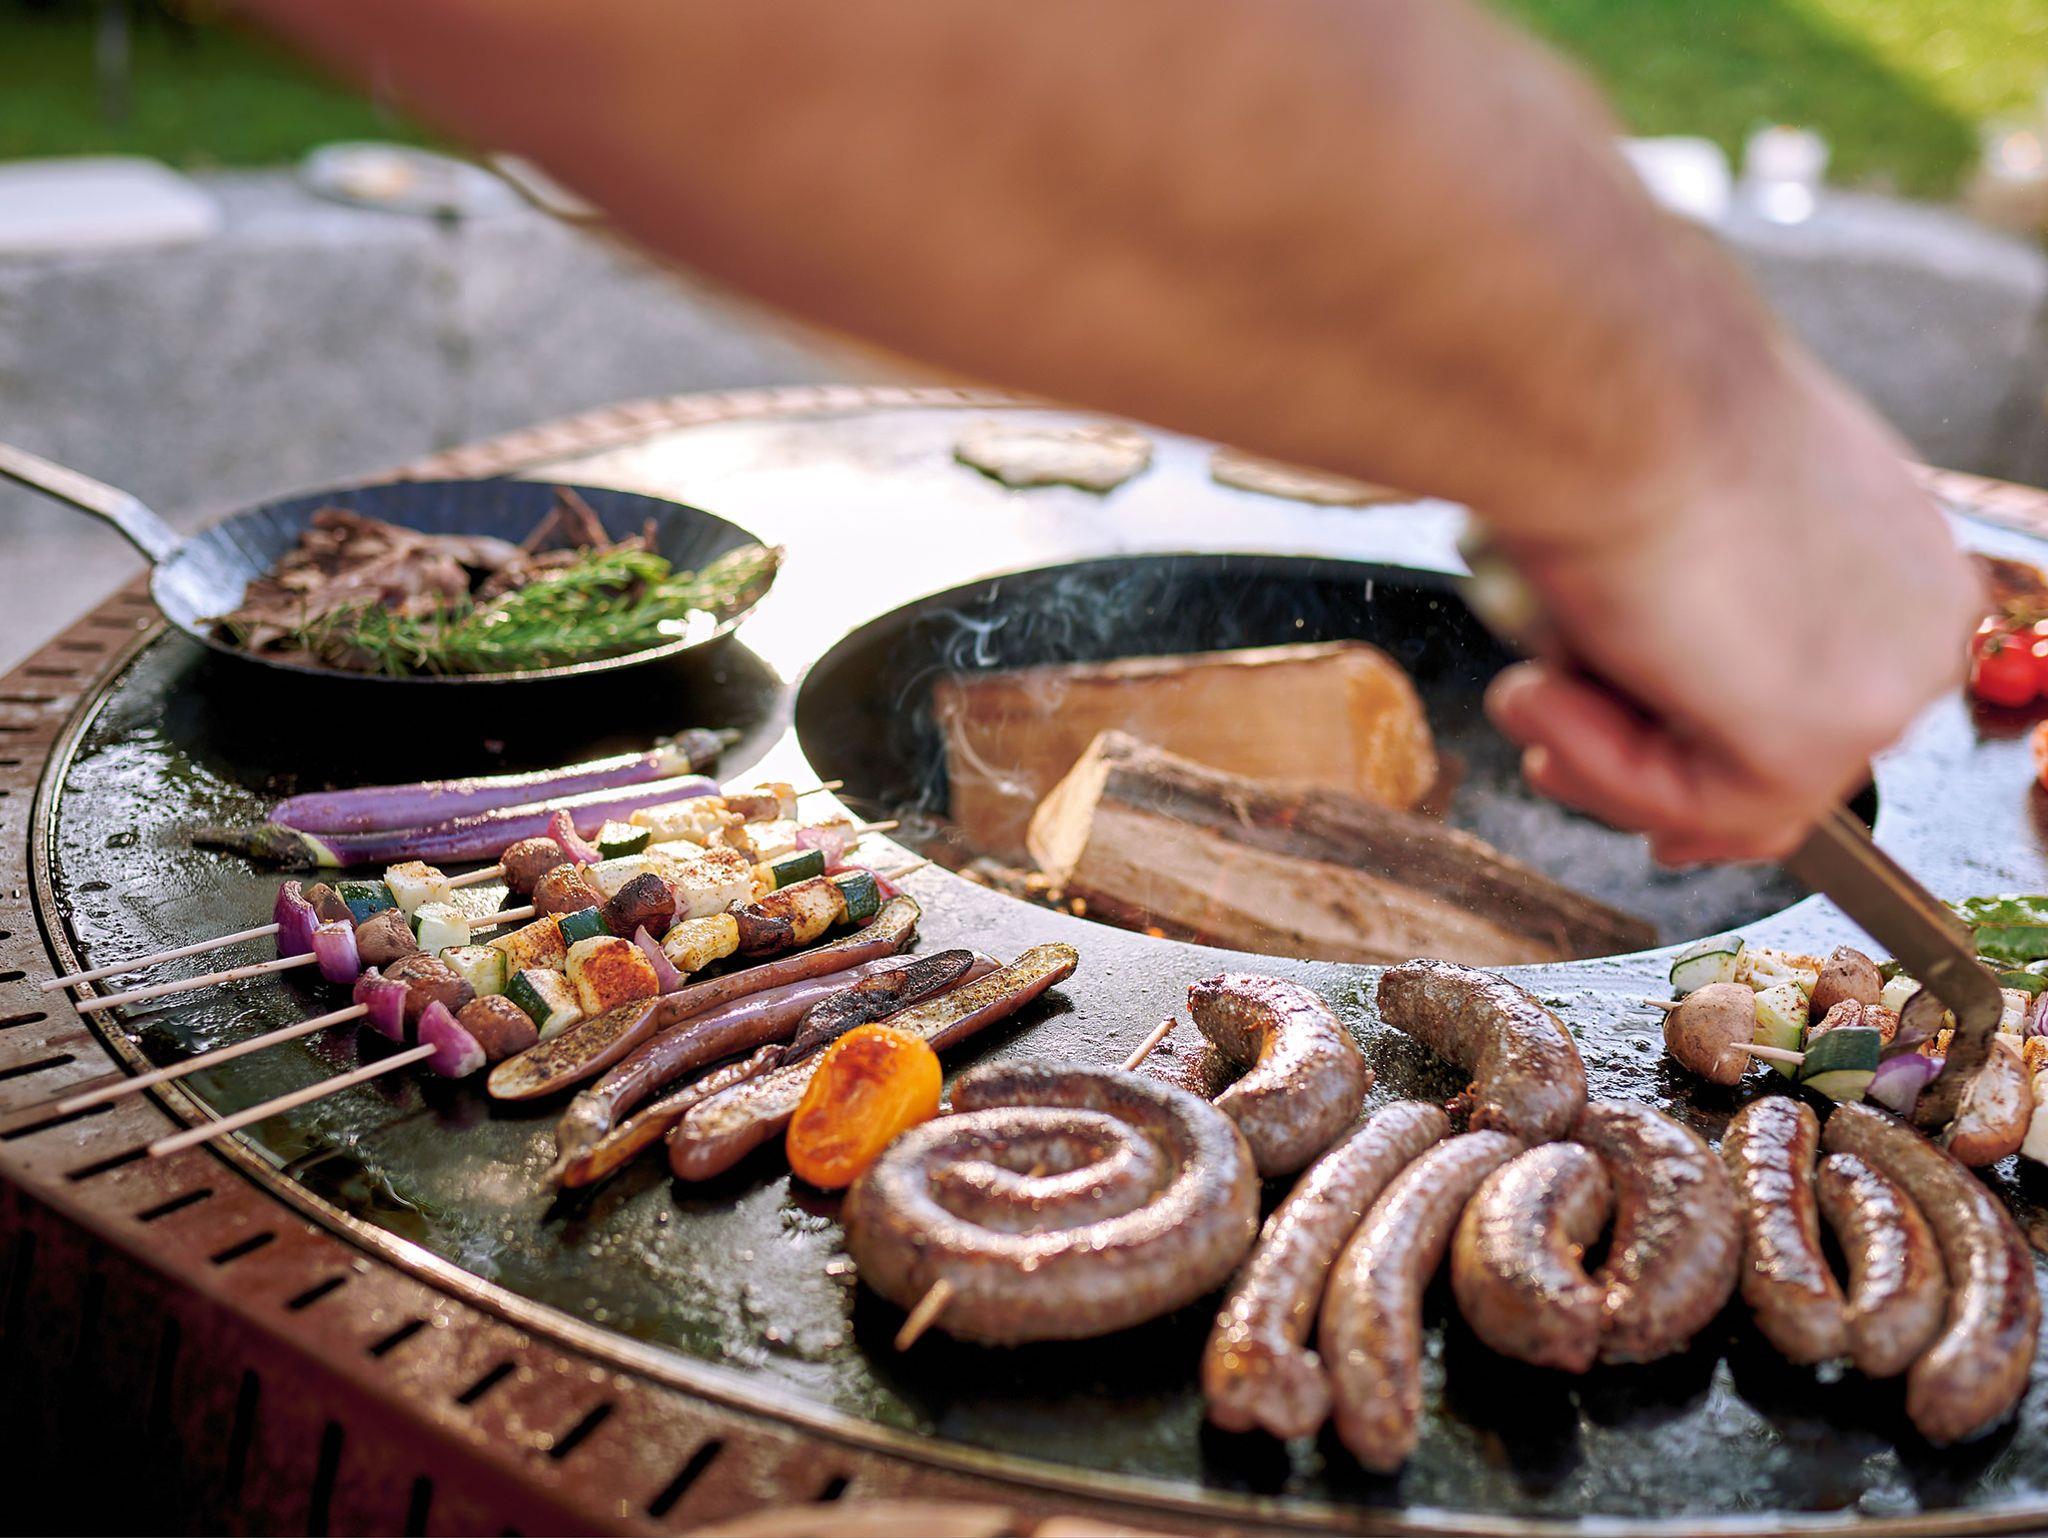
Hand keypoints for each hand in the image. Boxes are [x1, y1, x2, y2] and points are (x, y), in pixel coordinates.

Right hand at [1483, 361, 1983, 864]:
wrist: (1611, 394)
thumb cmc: (1630, 412)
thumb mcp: (1681, 512)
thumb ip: (1695, 599)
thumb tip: (1641, 654)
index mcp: (1897, 555)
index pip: (1827, 695)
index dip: (1722, 755)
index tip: (1655, 801)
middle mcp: (1915, 623)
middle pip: (1783, 758)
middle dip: (1648, 769)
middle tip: (1546, 727)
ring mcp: (1880, 689)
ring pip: (1733, 796)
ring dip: (1602, 757)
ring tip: (1531, 686)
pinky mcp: (1812, 741)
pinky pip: (1694, 807)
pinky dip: (1598, 762)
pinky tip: (1546, 691)